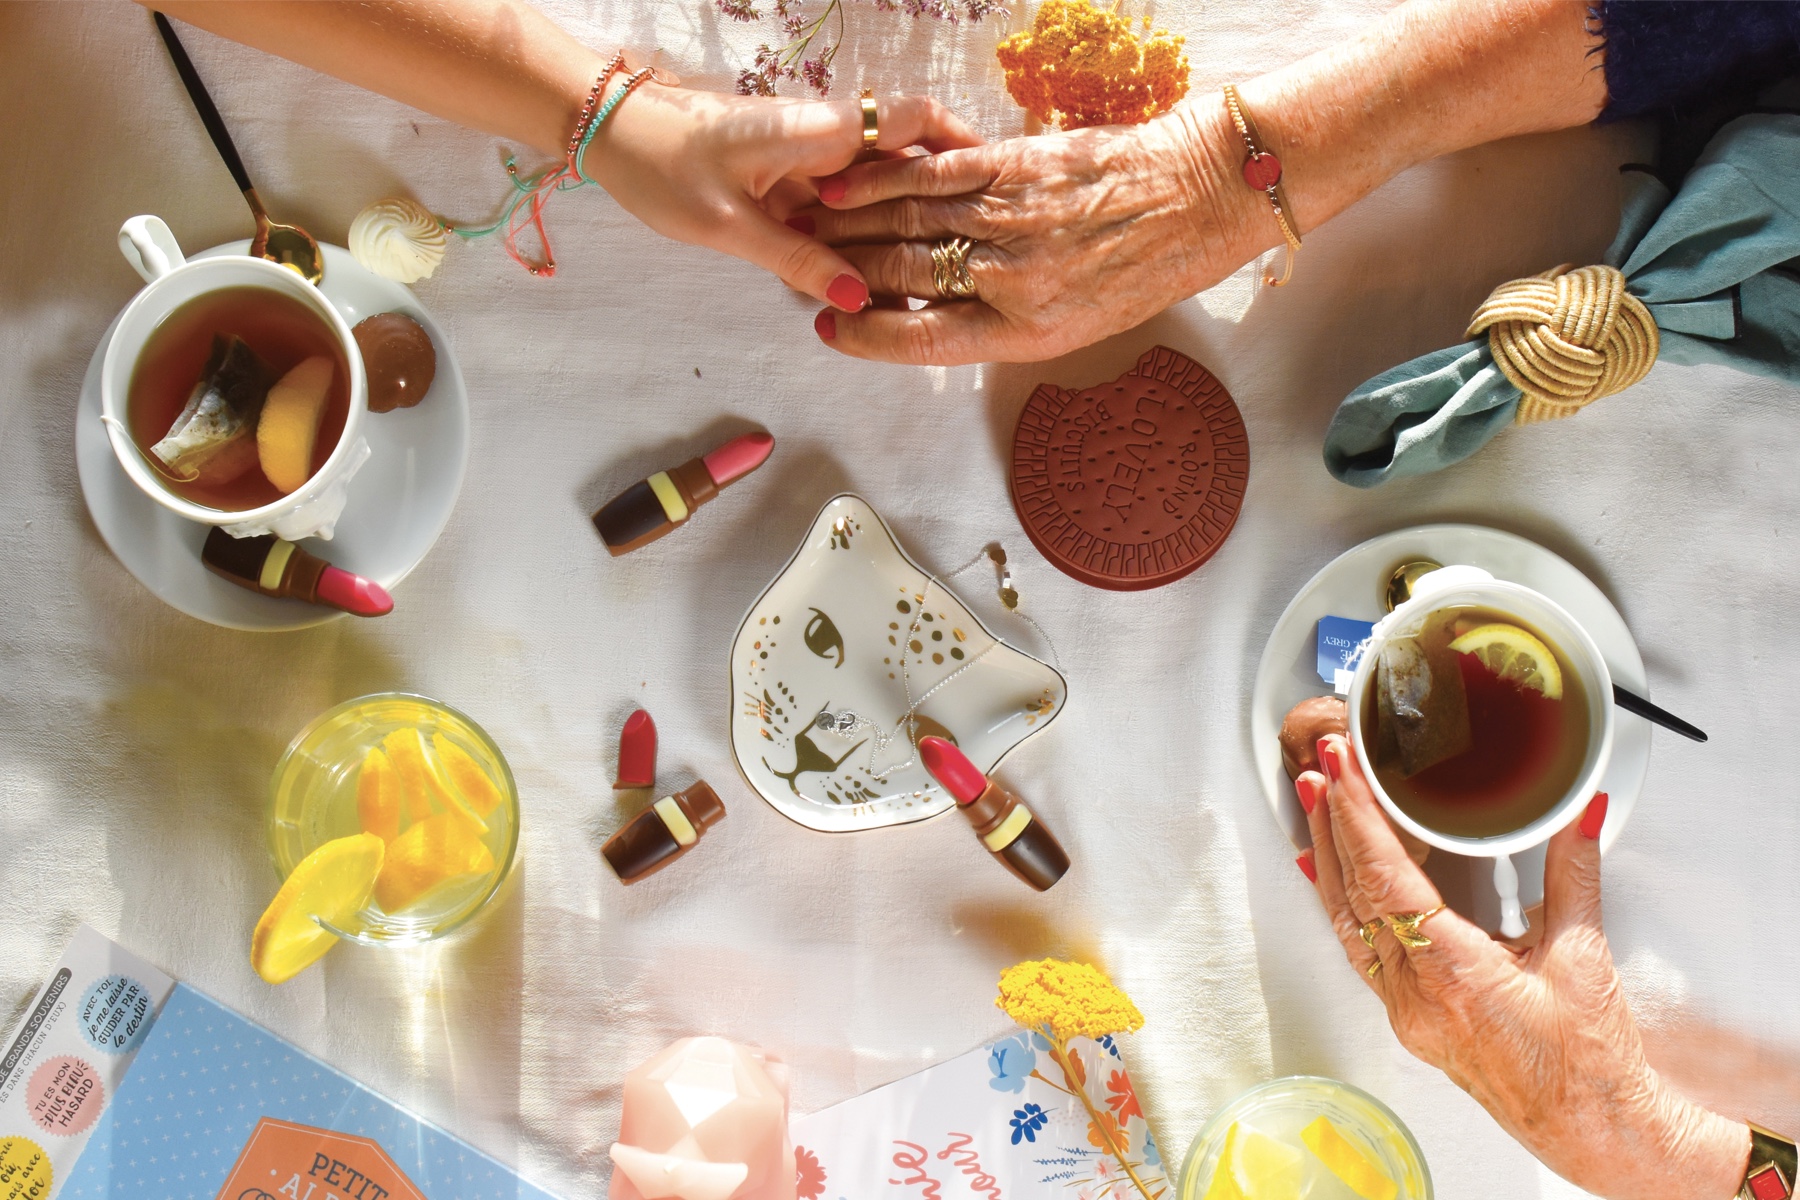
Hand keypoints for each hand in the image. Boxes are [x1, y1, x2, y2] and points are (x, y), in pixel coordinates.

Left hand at [584, 87, 980, 309]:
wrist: (607, 132)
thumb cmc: (660, 164)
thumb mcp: (728, 225)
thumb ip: (798, 261)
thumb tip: (859, 301)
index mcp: (819, 132)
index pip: (913, 121)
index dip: (961, 144)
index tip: (996, 181)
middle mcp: (822, 138)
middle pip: (901, 168)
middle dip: (930, 215)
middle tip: (962, 264)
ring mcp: (803, 156)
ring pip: (869, 195)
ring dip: (889, 237)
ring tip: (915, 290)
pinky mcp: (784, 175)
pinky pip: (835, 207)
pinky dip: (849, 241)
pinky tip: (855, 285)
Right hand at [793, 104, 1262, 363]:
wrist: (1201, 195)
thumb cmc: (1148, 267)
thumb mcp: (1082, 324)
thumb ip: (1009, 322)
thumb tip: (939, 313)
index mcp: (1029, 333)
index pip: (922, 341)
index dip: (865, 337)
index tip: (828, 327)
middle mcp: (1013, 280)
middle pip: (902, 277)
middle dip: (843, 272)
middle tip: (801, 264)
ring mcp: (1010, 219)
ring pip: (906, 222)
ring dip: (847, 224)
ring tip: (807, 224)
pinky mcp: (1015, 166)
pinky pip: (933, 174)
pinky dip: (884, 178)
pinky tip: (848, 182)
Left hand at [1297, 736, 1748, 1199]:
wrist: (1591, 1129)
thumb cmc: (1590, 1062)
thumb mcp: (1584, 957)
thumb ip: (1575, 873)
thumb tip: (1583, 812)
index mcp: (1455, 977)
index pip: (1388, 881)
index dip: (1360, 819)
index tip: (1342, 771)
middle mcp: (1416, 996)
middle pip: (1357, 893)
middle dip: (1336, 821)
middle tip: (1323, 762)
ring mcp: (1406, 1010)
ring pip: (1348, 920)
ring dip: (1332, 856)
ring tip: (1316, 798)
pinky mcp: (1409, 1016)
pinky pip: (1360, 949)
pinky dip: (1342, 901)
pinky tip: (1327, 869)